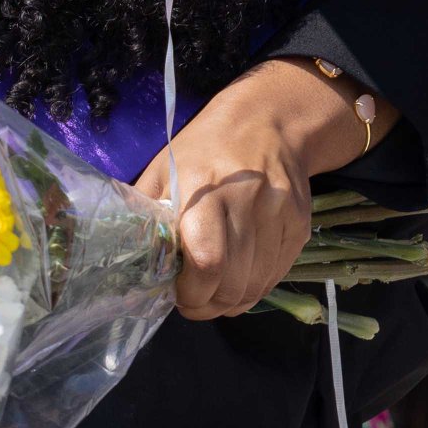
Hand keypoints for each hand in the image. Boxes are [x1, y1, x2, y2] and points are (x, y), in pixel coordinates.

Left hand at [127, 58, 395, 321]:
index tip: (177, 295)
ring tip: (214, 293)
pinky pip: (276, 276)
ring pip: (256, 287)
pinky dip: (255, 288)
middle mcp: (247, 202)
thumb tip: (128, 262)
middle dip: (208, 305)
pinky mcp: (299, 225)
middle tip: (193, 302)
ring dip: (231, 302)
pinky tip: (239, 278)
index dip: (191, 292)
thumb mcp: (162, 172)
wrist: (268, 122)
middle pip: (233, 283)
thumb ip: (146, 218)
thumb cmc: (204, 149)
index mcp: (203, 190)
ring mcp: (279, 214)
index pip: (207, 262)